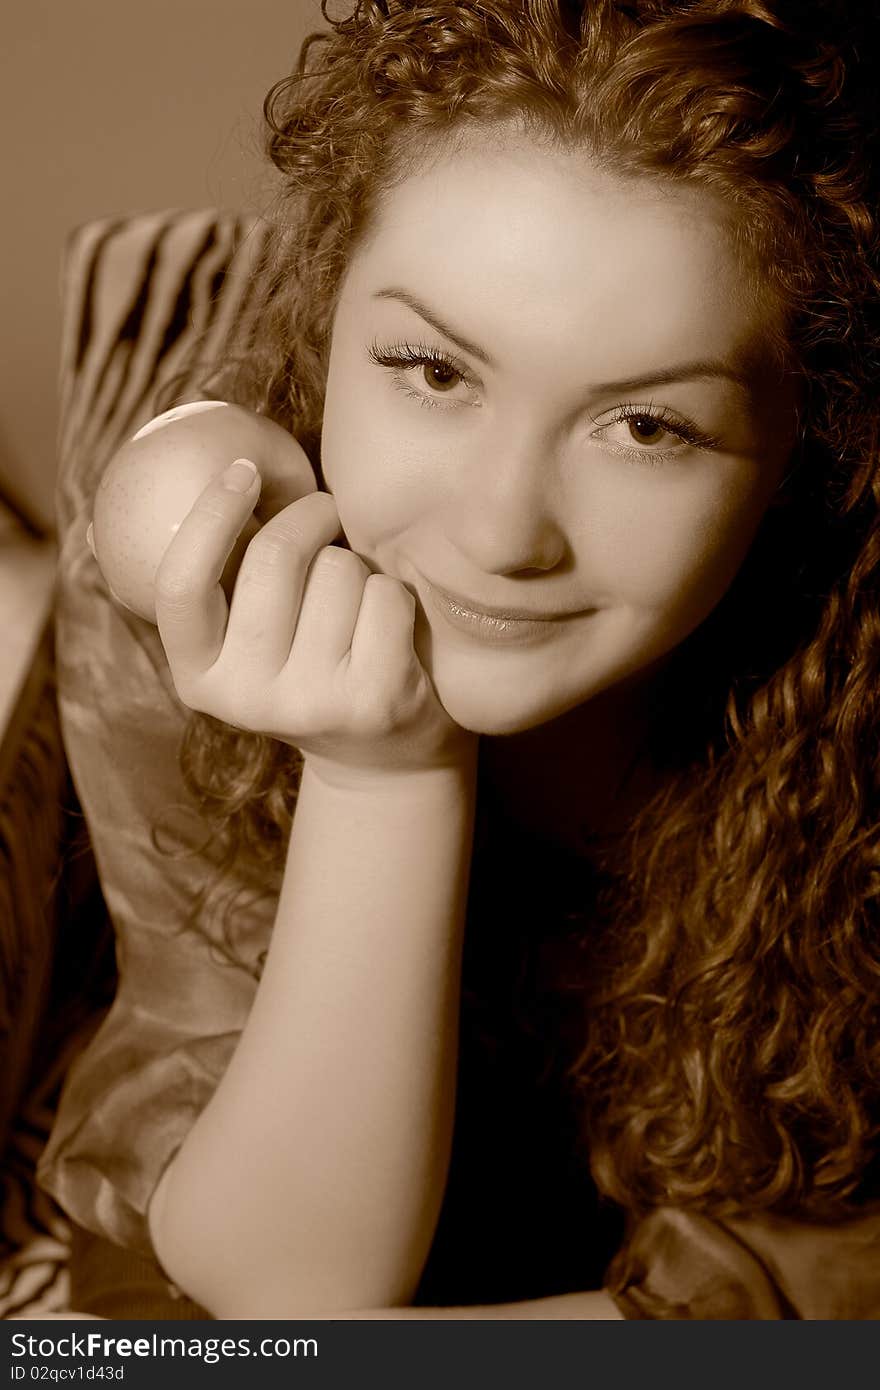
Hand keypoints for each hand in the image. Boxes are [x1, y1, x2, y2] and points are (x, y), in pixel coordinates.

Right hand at [154, 460, 473, 780]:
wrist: (381, 761)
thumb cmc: (310, 668)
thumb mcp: (249, 642)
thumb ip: (226, 583)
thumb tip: (167, 498)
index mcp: (198, 675)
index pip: (182, 583)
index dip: (210, 515)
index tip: (242, 468)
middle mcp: (245, 697)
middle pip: (274, 556)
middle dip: (309, 515)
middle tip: (326, 512)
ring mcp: (311, 702)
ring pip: (338, 570)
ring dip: (357, 565)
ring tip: (357, 602)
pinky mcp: (374, 700)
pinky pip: (385, 596)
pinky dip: (396, 595)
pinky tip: (392, 628)